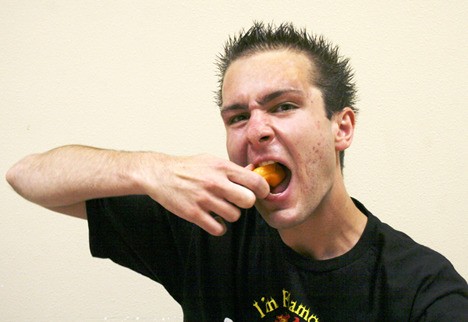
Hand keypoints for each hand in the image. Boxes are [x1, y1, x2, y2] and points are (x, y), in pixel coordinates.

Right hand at [139, 153, 269, 235]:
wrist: (160, 174)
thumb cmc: (189, 168)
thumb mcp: (211, 160)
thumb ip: (233, 168)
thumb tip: (255, 170)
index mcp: (222, 167)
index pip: (255, 181)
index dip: (262, 190)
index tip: (258, 193)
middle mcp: (215, 182)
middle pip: (248, 201)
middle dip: (245, 203)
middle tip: (236, 201)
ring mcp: (204, 199)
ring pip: (234, 216)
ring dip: (230, 214)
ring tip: (220, 208)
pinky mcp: (193, 214)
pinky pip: (218, 229)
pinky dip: (218, 227)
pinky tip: (212, 219)